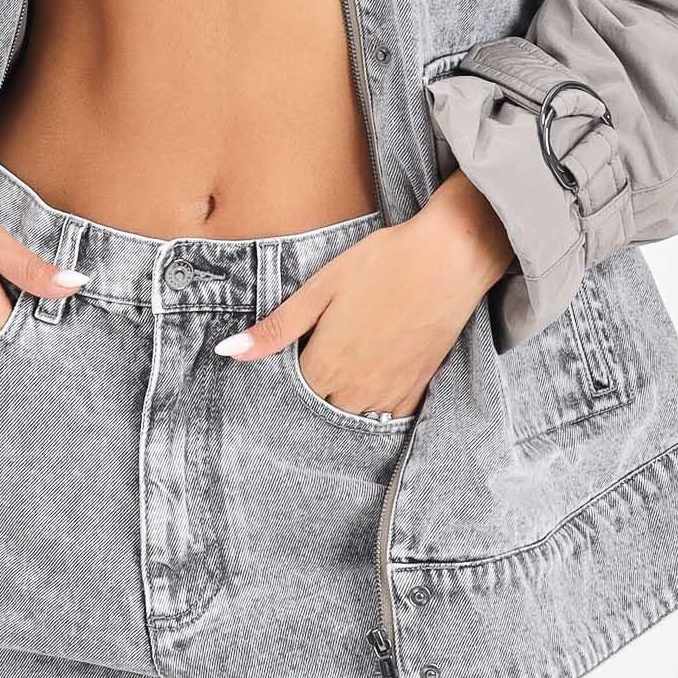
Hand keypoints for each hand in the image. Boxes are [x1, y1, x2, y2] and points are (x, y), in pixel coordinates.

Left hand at [213, 170, 514, 417]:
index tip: (288, 360)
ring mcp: (390, 394)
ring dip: (342, 403)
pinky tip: (372, 380)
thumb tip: (228, 352)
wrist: (449, 258)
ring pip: (353, 418)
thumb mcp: (321, 287)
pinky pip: (388, 418)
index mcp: (326, 365)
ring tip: (343, 369)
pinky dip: (375, 407)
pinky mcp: (418, 389)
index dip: (285, 378)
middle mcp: (357, 390)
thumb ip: (276, 327)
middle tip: (318, 359)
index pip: (290, 395)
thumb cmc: (382, 263)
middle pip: (320, 410)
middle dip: (313, 393)